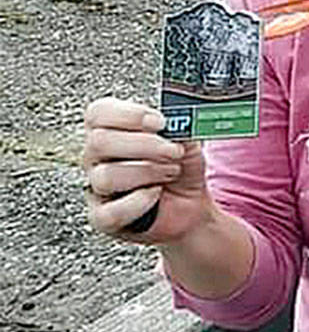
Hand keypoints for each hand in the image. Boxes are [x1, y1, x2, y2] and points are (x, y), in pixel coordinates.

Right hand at [82, 97, 212, 243]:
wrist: (190, 203)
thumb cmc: (180, 165)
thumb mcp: (185, 138)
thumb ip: (178, 125)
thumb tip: (176, 119)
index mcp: (110, 129)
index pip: (98, 113)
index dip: (129, 115)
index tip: (160, 122)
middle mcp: (96, 157)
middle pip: (99, 142)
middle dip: (145, 145)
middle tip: (174, 151)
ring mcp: (96, 188)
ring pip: (106, 176)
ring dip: (148, 172)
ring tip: (171, 172)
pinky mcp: (102, 218)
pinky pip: (110, 213)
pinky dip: (139, 202)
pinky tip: (155, 193)